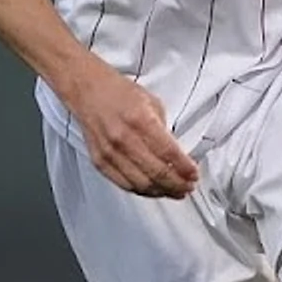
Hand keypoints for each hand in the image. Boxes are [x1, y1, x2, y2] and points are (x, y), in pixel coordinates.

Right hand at [62, 69, 198, 199]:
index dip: (185, 168)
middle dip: (177, 184)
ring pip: (141, 184)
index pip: (169, 153)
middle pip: (157, 172)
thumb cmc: (118, 93)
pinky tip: (153, 190)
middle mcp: (124, 139)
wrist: (87, 90)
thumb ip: (163, 129)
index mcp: (140, 120)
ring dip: (162, 191)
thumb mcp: (152, 102)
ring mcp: (110, 152)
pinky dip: (142, 190)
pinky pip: (124, 183)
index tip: (194, 174)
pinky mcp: (100, 161)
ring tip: (175, 192)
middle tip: (188, 187)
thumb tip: (176, 155)